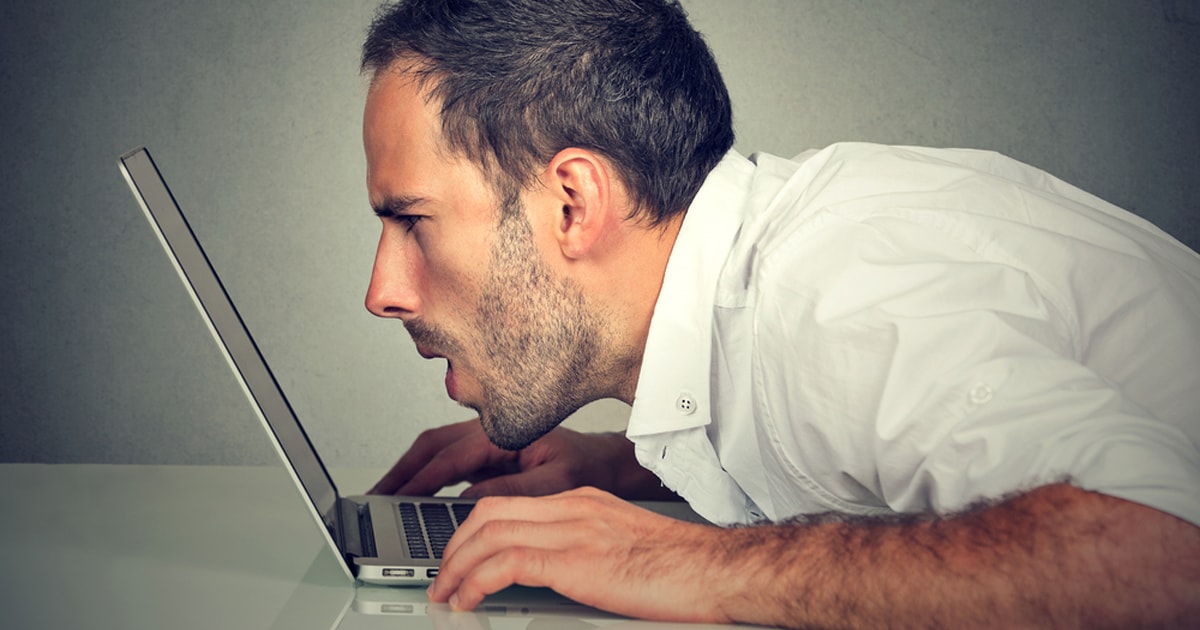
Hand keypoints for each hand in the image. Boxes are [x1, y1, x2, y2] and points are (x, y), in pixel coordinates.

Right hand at [370, 419, 671, 498]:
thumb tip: (468, 501)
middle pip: (430, 447)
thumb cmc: (586, 467)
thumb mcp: (554, 483)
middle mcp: (490, 433)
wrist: (605, 464)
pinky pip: (446, 462)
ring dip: (408, 471)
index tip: (396, 498)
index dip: (418, 479)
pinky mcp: (487, 457)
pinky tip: (413, 495)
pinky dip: (424, 476)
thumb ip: (512, 490)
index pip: (449, 457)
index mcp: (503, 434)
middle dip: (400, 470)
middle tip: (374, 496)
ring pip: (434, 451)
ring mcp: (486, 443)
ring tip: (384, 496)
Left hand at [427, 487, 733, 622]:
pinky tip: (469, 599)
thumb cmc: (682, 568)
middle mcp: (574, 508)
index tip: (459, 556)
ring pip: (489, 534)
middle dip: (454, 545)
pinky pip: (507, 563)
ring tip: (446, 593)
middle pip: (489, 511)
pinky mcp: (577, 560)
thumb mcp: (623, 548)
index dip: (472, 529)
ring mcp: (574, 530)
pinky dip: (476, 581)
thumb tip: (553, 575)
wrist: (717, 570)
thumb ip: (585, 550)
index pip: (510, 503)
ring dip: (457, 566)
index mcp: (583, 503)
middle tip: (442, 576)